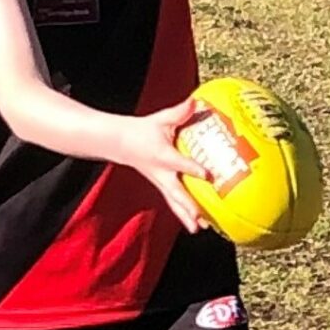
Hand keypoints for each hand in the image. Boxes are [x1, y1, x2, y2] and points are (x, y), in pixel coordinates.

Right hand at [116, 99, 207, 233]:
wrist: (121, 143)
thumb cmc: (143, 130)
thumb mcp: (161, 119)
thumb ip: (180, 112)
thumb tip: (197, 101)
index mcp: (163, 155)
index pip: (179, 163)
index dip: (193, 168)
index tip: (207, 175)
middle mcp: (161, 173)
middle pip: (176, 192)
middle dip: (189, 205)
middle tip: (202, 217)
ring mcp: (160, 182)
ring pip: (174, 202)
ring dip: (186, 216)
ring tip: (200, 229)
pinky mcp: (161, 186)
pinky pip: (173, 202)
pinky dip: (184, 214)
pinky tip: (197, 225)